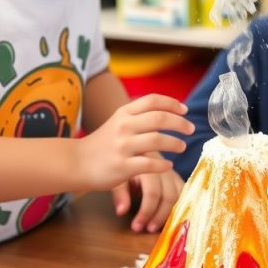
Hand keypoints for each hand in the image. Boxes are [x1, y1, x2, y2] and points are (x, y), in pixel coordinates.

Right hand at [74, 94, 193, 190]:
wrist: (76, 163)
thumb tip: (168, 111)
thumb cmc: (102, 143)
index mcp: (123, 113)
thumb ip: (138, 116)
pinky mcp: (122, 166)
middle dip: (180, 123)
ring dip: (175, 143)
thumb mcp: (117, 122)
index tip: (185, 110)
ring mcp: (123, 147)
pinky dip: (164, 164)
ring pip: (158, 140)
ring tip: (181, 147)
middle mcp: (124, 126)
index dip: (172, 103)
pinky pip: (150, 164)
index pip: (153, 100)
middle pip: (160, 119)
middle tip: (190, 129)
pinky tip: (168, 165)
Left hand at [112, 164, 184, 232]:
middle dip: (159, 216)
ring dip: (170, 214)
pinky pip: (183, 194)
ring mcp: (172, 173)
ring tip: (158, 228)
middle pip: (168, 195)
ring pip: (179, 196)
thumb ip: (120, 193)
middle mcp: (163, 168)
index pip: (153, 192)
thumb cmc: (122, 166)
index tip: (136, 227)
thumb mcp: (116, 176)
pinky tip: (170, 220)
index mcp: (147, 164)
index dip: (146, 211)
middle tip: (147, 229)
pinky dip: (179, 208)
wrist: (131, 151)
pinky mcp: (176, 178)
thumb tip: (122, 212)